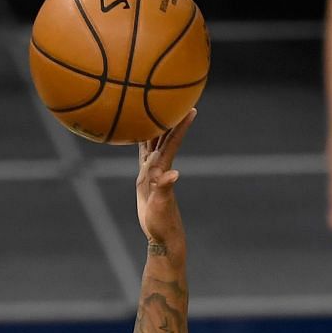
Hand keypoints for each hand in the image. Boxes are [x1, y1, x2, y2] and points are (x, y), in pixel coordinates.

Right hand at [136, 109, 195, 250]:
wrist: (161, 235)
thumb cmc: (162, 222)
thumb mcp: (161, 205)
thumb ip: (165, 188)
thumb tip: (173, 174)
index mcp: (162, 169)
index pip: (172, 142)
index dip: (181, 126)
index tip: (191, 109)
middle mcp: (159, 167)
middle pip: (164, 137)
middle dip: (170, 118)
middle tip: (175, 97)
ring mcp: (152, 172)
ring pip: (153, 143)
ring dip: (156, 126)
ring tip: (155, 106)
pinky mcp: (145, 179)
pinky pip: (143, 155)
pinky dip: (142, 143)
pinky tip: (140, 134)